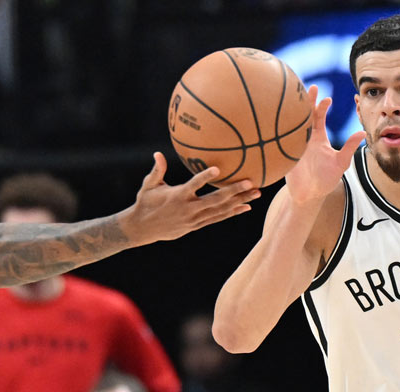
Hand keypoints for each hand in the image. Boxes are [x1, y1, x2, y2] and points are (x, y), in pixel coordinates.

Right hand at [121, 153, 259, 243]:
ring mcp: (194, 219)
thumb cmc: (145, 203)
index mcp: (178, 196)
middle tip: (251, 182)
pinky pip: (218, 218)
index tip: (218, 169)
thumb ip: (157, 170)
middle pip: (216, 200)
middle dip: (235, 191)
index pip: (194, 185)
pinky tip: (245, 207)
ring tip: (256, 193)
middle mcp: (189, 209)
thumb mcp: (148, 186)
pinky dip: (232, 213)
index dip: (205, 177)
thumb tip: (158, 154)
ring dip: (240, 202)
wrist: (142, 229)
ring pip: (221, 210)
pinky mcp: (196, 225)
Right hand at [285, 87, 366, 206]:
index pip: (319, 117)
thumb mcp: (340, 163)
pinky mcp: (285, 153)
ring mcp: (294, 145)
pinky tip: (278, 118)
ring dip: (292, 111)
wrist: (308, 195)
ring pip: (291, 123)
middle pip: (304, 115)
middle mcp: (305, 138)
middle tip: (310, 87)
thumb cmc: (325, 180)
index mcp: (318, 138)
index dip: (322, 106)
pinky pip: (281, 138)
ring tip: (292, 96)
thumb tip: (363, 133)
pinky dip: (280, 128)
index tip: (328, 99)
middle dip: (307, 101)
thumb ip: (349, 147)